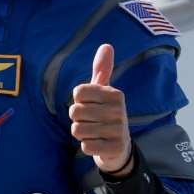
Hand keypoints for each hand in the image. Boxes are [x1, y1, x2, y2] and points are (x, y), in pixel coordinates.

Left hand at [69, 44, 132, 174]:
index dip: (78, 101)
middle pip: (74, 112)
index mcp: (115, 94)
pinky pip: (84, 147)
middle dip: (77, 119)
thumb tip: (106, 45)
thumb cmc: (105, 114)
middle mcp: (119, 111)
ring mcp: (118, 130)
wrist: (119, 146)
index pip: (77, 93)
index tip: (90, 104)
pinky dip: (87, 146)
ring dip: (81, 133)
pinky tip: (98, 144)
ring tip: (94, 132)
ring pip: (77, 130)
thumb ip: (102, 69)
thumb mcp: (103, 91)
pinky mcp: (115, 148)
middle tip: (92, 121)